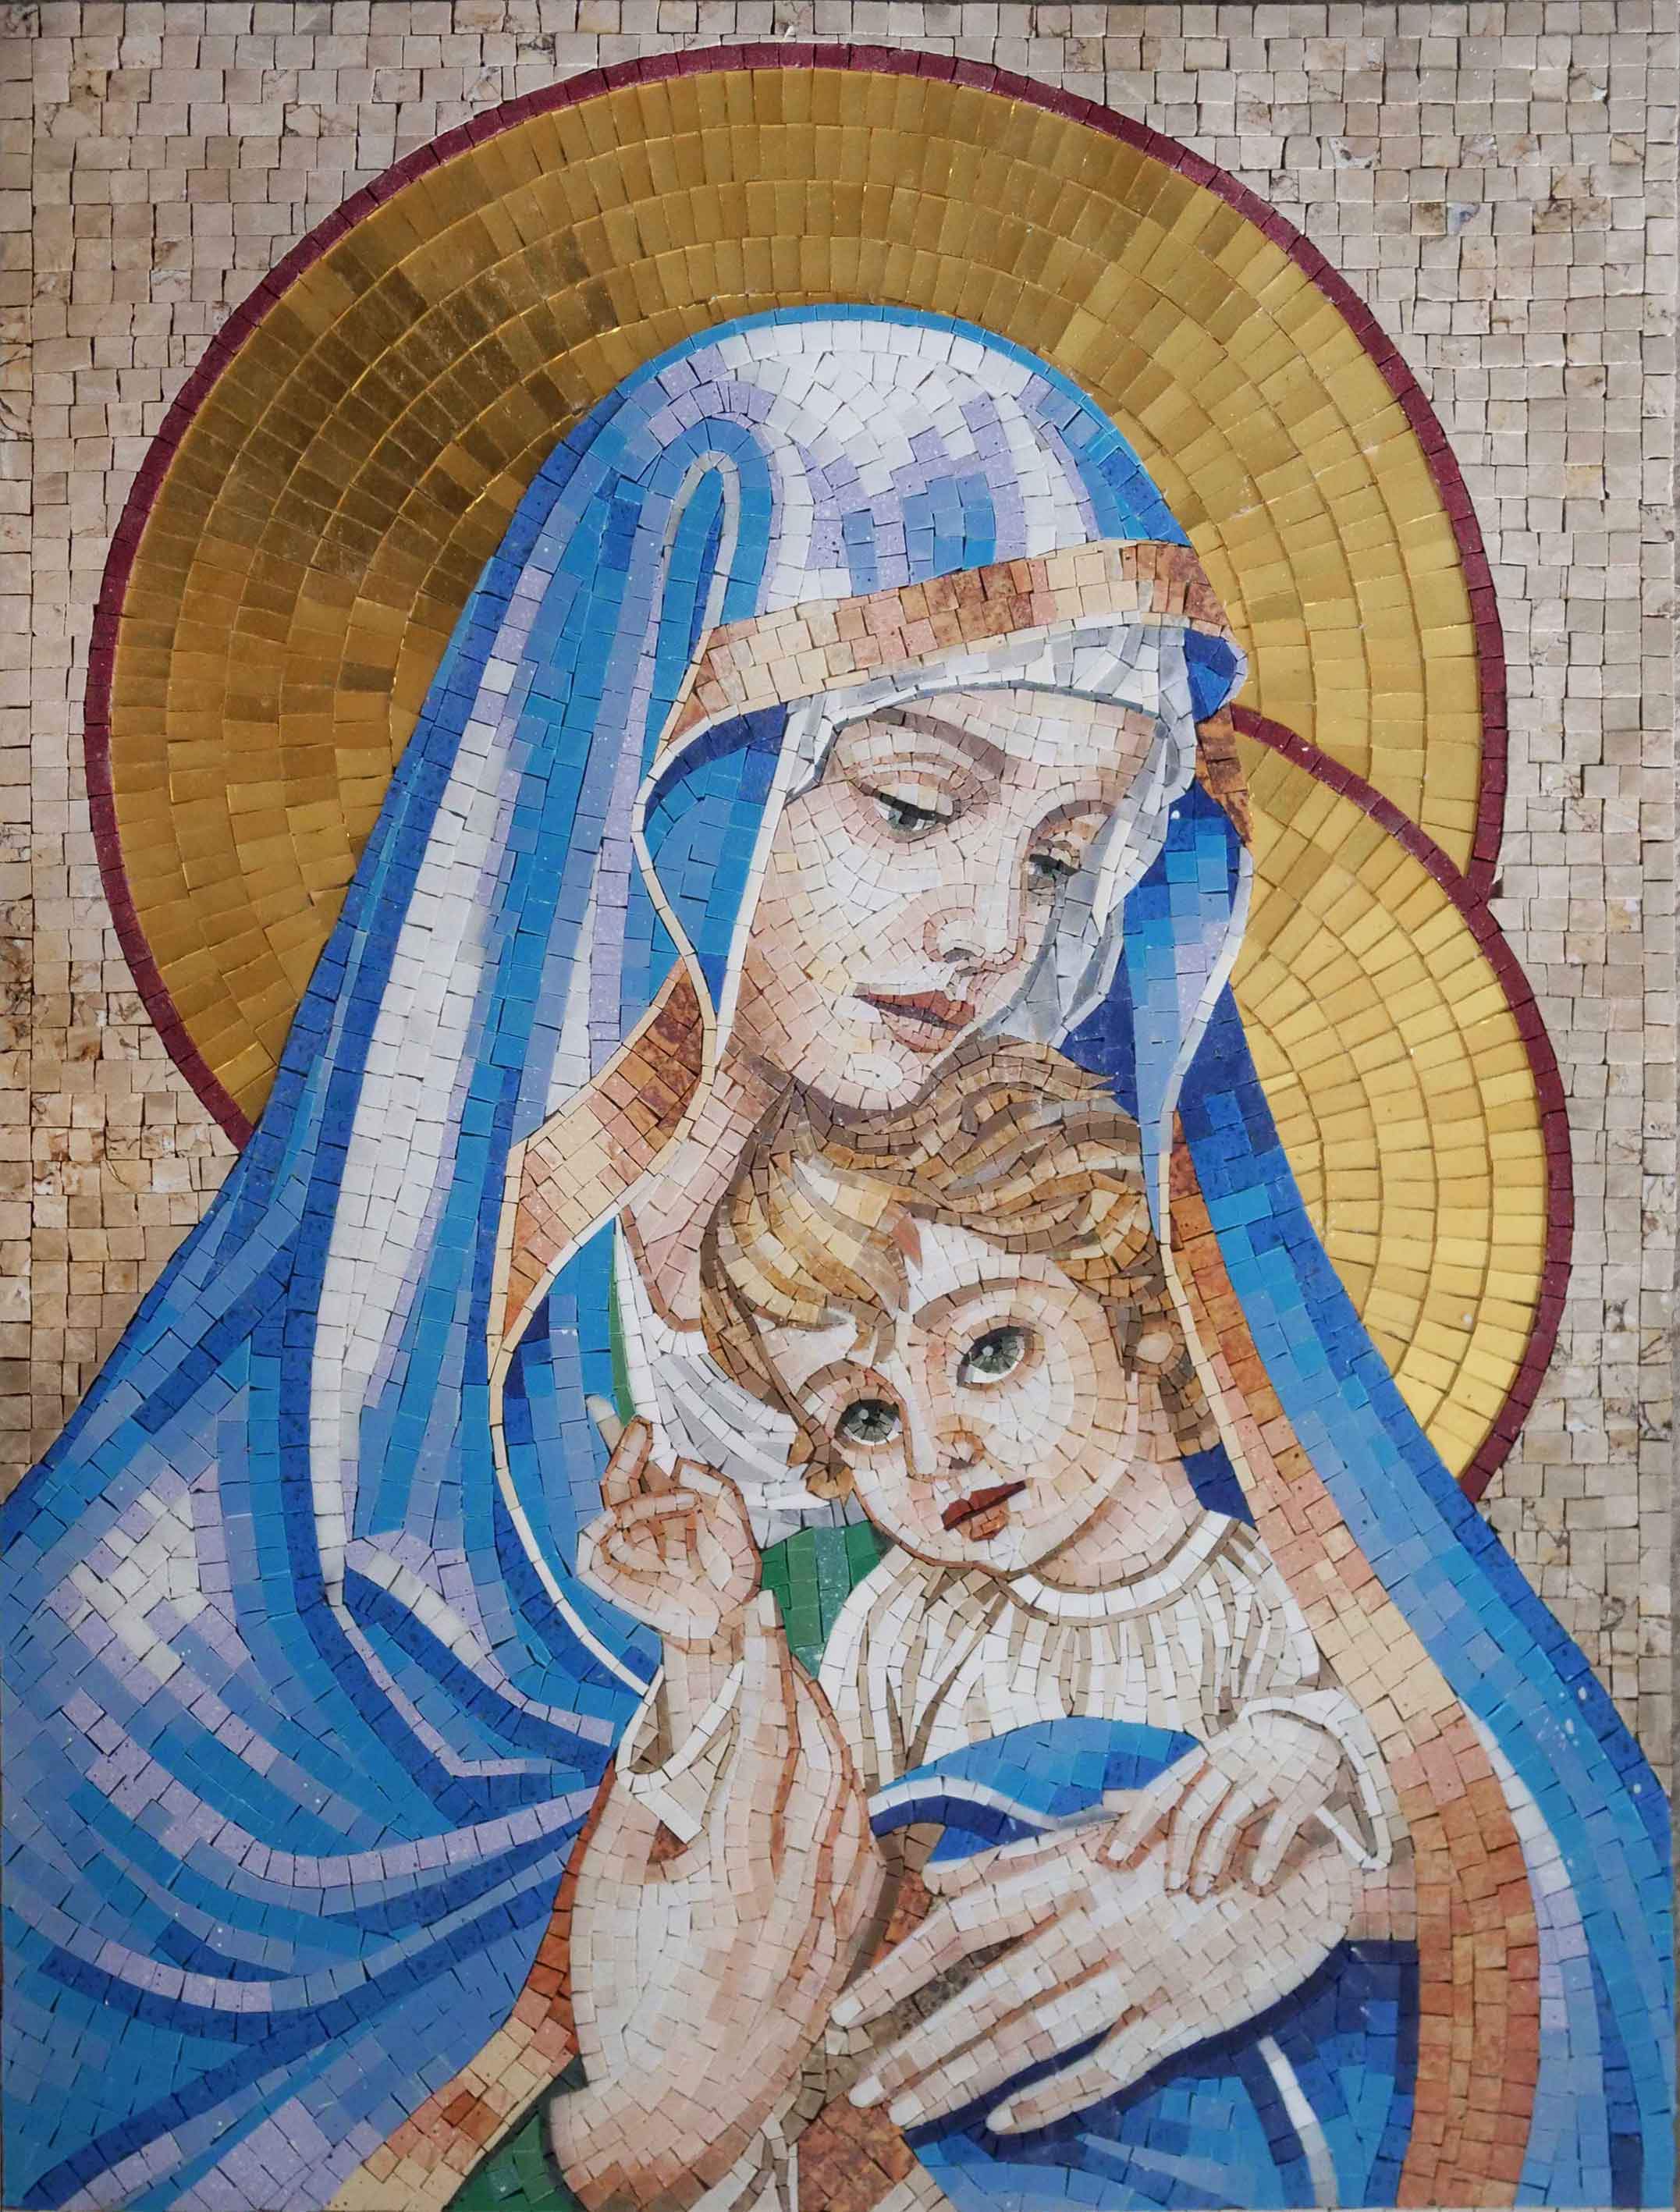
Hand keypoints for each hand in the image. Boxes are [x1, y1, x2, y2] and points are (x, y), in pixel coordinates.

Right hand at [552, 1593, 881, 2210]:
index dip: (763, 1665)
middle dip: (801, 1690)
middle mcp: (791, 1898)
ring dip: (832, 1741)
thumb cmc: (620, 2005)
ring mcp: (825, 1931)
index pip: (762, 1741)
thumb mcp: (604, 1894)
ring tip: (801, 1703)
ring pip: (854, 1805)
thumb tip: (658, 1722)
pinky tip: (835, 1782)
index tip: (758, 1611)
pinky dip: (854, 1806)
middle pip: (821, 1760)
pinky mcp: (840, 1958)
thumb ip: (632, 1802)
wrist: (660, 2124)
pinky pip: (868, 1860)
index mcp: (728, 1876)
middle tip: (774, 1647)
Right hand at [577, 1417, 759, 1647]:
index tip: (614, 1406)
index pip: (638, 1465)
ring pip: (611, 1505)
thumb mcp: (737, 1521)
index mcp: (666, 1505)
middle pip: (619, 1478)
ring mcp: (625, 1548)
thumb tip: (680, 1462)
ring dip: (641, 1497)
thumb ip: (717, 1488)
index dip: (622, 1436)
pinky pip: (590, 1548)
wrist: (731, 1619)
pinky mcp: (610, 1578)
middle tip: (643, 1428)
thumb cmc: (735, 1571)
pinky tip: (623, 1517)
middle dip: (625, 1448)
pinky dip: (600, 1527)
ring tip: (684, 1500)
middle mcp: (642, 1522)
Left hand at [833, 1814, 1354, 2136]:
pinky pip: (1105, 2068)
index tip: (848, 2011)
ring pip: (1034, 2038)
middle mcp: (1094, 1927)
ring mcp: (1137, 1977)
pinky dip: (1051, 2097)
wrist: (1299, 1861)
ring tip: (906, 2111)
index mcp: (1070, 1876)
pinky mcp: (1181, 2021)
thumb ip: (1019, 1860)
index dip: (901, 1970)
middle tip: (860, 2089)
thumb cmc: (1190, 1844)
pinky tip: (1002, 2121)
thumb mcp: (1102, 1838)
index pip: (965, 1926)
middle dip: (916, 2045)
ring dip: (963, 2079)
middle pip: (988, 1996)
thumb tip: (939, 1878)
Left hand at [1102, 1709, 1347, 1896]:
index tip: (1114, 1855)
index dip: (1137, 1822)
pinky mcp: (1298, 1792)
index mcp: (1206, 1754)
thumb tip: (1117, 1801)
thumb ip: (1179, 1782)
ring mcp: (1264, 1777)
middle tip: (1171, 1886)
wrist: (1313, 1724)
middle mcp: (1231, 1763)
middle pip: (1193, 1810)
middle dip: (1177, 1852)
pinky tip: (1256, 1881)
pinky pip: (1278, 1829)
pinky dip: (1266, 1857)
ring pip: (1228, 1823)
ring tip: (1200, 1891)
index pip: (1163, 1788)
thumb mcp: (1214, 1755)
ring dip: (1210, 1861)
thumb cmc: (1252, 1748)